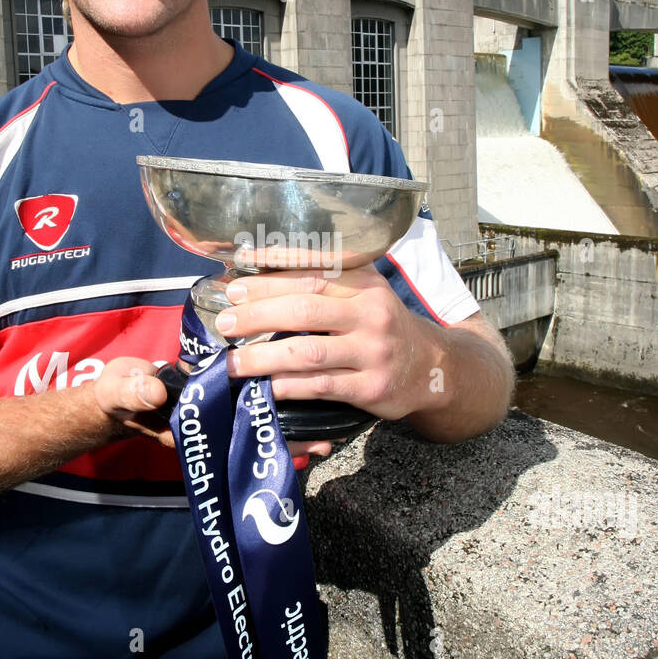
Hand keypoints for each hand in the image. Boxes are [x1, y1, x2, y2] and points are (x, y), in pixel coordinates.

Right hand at [92, 355, 333, 463]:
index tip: (303, 445)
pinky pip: (253, 404)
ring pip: (259, 423)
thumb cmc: (119, 393)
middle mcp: (212, 424)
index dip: (270, 442)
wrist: (118, 390)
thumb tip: (153, 392)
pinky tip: (307, 402)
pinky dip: (278, 404)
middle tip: (327, 443)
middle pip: (256, 435)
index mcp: (193, 427)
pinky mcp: (220, 396)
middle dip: (291, 441)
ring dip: (291, 428)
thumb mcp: (120, 391)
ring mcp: (218, 413)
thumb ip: (134, 392)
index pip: (237, 436)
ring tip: (327, 436)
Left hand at [215, 267, 449, 422]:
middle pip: (305, 309)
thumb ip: (325, 281)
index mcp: (366, 282)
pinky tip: (265, 386)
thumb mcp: (365, 292)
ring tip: (233, 361)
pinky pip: (320, 385)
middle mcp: (372, 313)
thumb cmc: (383, 325)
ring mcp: (373, 352)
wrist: (432, 367)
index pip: (312, 270)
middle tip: (225, 321)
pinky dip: (287, 386)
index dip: (270, 274)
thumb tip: (257, 275)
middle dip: (258, 315)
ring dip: (263, 357)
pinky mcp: (371, 388)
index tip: (236, 281)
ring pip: (308, 352)